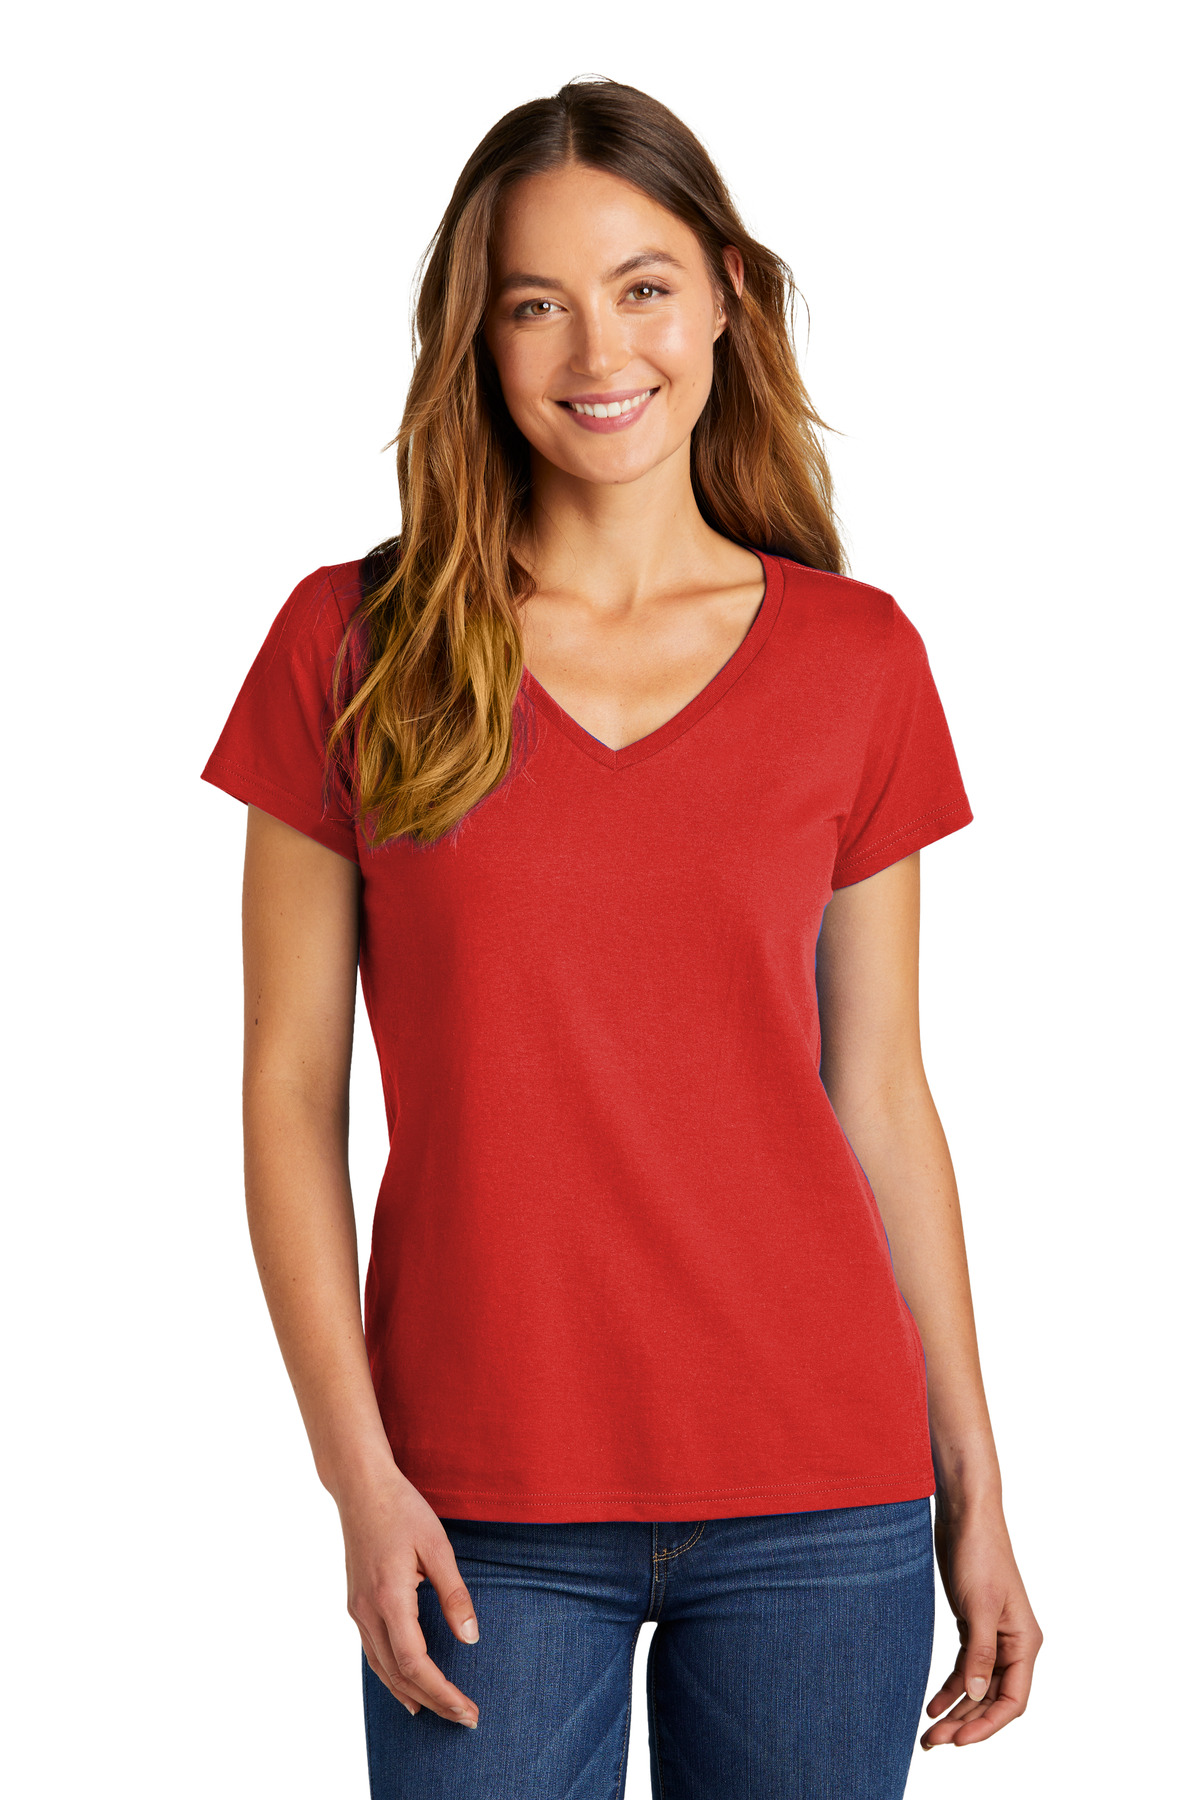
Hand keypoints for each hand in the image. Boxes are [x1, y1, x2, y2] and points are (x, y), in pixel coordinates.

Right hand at [339, 1463, 480, 1725]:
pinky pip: (373, 1652)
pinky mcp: (356, 1604)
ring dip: (411, 1693)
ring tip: (441, 1712)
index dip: (441, 1691)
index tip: (467, 1709)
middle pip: (398, 1673)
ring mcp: (357, 1609)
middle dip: (433, 1700)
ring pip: (382, 1668)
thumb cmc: (402, 1510)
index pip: (414, 1662)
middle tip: (465, 1718)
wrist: (360, 1488)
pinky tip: (407, 1686)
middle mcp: (367, 1610)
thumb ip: (454, 1594)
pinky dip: (392, 1676)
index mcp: (389, 1597)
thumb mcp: (437, 1546)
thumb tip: (471, 1639)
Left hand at [921, 1495, 1042, 1749]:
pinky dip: (950, 1686)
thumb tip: (974, 1695)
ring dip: (955, 1709)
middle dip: (966, 1723)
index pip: (1012, 1700)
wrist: (966, 1515)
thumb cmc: (980, 1553)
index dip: (987, 1724)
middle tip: (934, 1743)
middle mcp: (1013, 1644)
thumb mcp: (979, 1606)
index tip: (959, 1740)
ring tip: (929, 1734)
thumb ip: (979, 1653)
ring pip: (977, 1686)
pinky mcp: (974, 1625)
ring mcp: (993, 1636)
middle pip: (992, 1698)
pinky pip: (965, 1667)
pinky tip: (932, 1703)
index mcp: (1024, 1642)